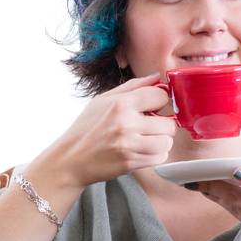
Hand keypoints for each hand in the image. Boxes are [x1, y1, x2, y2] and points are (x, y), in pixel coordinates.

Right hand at [50, 73, 176, 187]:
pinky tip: (142, 151)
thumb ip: (132, 87)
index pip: (161, 96)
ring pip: (166, 143)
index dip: (160, 102)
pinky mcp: (130, 163)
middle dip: (162, 125)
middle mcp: (126, 124)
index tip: (153, 108)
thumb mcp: (103, 100)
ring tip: (146, 140)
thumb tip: (156, 78)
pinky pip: (159, 158)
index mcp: (121, 104)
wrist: (71, 159)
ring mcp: (129, 145)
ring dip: (160, 142)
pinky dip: (155, 155)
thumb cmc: (86, 128)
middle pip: (168, 124)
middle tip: (150, 127)